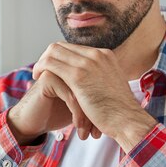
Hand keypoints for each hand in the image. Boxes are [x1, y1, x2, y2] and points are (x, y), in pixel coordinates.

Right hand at [7, 70, 97, 144]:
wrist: (33, 121)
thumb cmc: (57, 113)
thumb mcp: (82, 103)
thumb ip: (96, 94)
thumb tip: (122, 102)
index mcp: (78, 68)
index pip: (100, 83)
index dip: (103, 105)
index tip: (105, 126)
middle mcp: (69, 66)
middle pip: (95, 88)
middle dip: (98, 111)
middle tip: (98, 131)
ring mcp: (58, 71)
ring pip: (85, 93)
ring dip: (89, 115)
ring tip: (90, 133)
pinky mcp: (48, 80)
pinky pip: (72, 97)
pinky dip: (78, 115)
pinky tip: (79, 128)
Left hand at [34, 42, 156, 150]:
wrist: (128, 120)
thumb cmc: (119, 111)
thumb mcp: (110, 86)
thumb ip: (99, 78)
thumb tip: (89, 81)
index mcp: (105, 55)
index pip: (73, 47)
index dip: (59, 56)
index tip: (52, 68)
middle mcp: (97, 54)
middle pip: (62, 45)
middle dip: (47, 57)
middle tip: (40, 70)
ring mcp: (88, 63)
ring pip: (53, 51)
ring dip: (41, 62)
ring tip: (37, 75)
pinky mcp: (78, 75)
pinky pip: (51, 63)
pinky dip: (41, 68)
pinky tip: (38, 78)